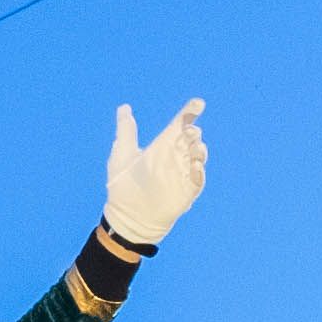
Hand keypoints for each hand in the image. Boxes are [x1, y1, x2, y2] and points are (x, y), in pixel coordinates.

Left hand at [102, 98, 207, 248]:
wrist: (126, 217)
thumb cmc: (122, 185)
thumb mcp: (122, 154)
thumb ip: (125, 130)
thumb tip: (124, 108)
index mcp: (162, 146)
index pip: (180, 125)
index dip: (190, 113)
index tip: (197, 104)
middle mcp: (175, 158)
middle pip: (192, 139)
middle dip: (193, 133)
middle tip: (188, 132)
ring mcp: (183, 175)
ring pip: (199, 156)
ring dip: (199, 149)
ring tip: (193, 147)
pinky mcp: (187, 192)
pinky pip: (199, 179)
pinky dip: (199, 171)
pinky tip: (194, 166)